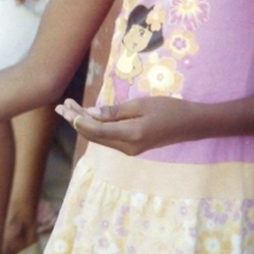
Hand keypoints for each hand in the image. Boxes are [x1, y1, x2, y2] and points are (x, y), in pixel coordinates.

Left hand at [56, 97, 192, 155]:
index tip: (67, 108)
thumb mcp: (141, 104)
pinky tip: (85, 115)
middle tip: (61, 106)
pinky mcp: (132, 146)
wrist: (192, 124)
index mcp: (131, 136)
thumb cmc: (169, 110)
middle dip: (76, 121)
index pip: (96, 130)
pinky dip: (95, 126)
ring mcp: (129, 149)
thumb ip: (115, 111)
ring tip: (68, 109)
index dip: (78, 120)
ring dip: (83, 123)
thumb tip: (90, 113)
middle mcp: (128, 147)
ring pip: (99, 137)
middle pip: (94, 135)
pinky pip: (108, 137)